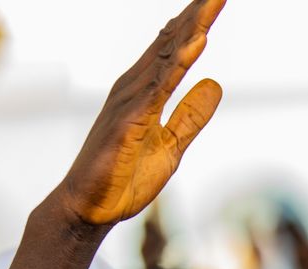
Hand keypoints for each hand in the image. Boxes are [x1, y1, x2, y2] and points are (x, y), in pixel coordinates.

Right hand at [53, 0, 226, 227]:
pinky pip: (157, 88)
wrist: (90, 209)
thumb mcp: (172, 145)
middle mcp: (134, 87)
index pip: (175, 49)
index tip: (216, 0)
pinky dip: (176, 64)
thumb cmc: (124, 178)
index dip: (197, 23)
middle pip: (170, 43)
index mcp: (146, 91)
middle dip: (196, 15)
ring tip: (211, 4)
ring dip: (189, 30)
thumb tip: (215, 83)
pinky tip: (194, 46)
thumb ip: (191, 116)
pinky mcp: (127, 122)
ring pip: (165, 57)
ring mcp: (129, 102)